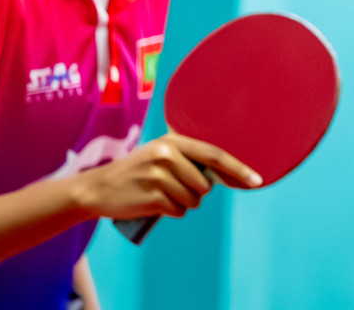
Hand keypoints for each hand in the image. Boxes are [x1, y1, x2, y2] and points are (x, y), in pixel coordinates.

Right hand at [72, 134, 260, 219]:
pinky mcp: (152, 197)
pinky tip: (155, 204)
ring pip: (193, 199)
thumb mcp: (161, 155)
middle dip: (197, 192)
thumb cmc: (137, 172)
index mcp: (172, 142)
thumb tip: (227, 173)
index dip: (238, 169)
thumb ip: (189, 159)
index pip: (215, 155)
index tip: (257, 180)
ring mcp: (159, 176)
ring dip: (183, 203)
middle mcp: (167, 156)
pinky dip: (171, 211)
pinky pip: (178, 211)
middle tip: (175, 187)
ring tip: (162, 194)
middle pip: (205, 184)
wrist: (97, 188)